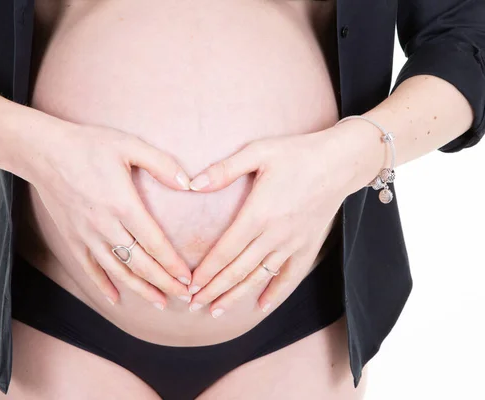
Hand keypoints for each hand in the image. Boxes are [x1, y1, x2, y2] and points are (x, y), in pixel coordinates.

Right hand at [29, 122, 192, 308]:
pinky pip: (89, 268)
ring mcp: (86, 235)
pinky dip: (103, 285)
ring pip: (118, 271)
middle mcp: (106, 226)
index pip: (155, 243)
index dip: (173, 264)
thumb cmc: (89, 145)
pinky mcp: (71, 238)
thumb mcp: (129, 145)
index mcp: (124, 205)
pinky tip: (115, 298)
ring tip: (160, 302)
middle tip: (184, 296)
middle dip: (164, 283)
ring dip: (140, 289)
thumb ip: (162, 164)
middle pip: (140, 264)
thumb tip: (189, 183)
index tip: (188, 278)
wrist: (43, 151)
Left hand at [186, 128, 353, 316]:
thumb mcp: (258, 152)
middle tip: (194, 305)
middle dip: (214, 290)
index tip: (190, 286)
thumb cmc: (296, 153)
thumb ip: (224, 169)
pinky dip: (275, 293)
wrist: (341, 162)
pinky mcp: (308, 246)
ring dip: (237, 296)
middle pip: (238, 271)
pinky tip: (261, 306)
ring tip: (216, 310)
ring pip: (260, 278)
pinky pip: (290, 276)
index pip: (225, 251)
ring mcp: (293, 244)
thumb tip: (192, 184)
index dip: (206, 271)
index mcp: (258, 214)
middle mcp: (275, 235)